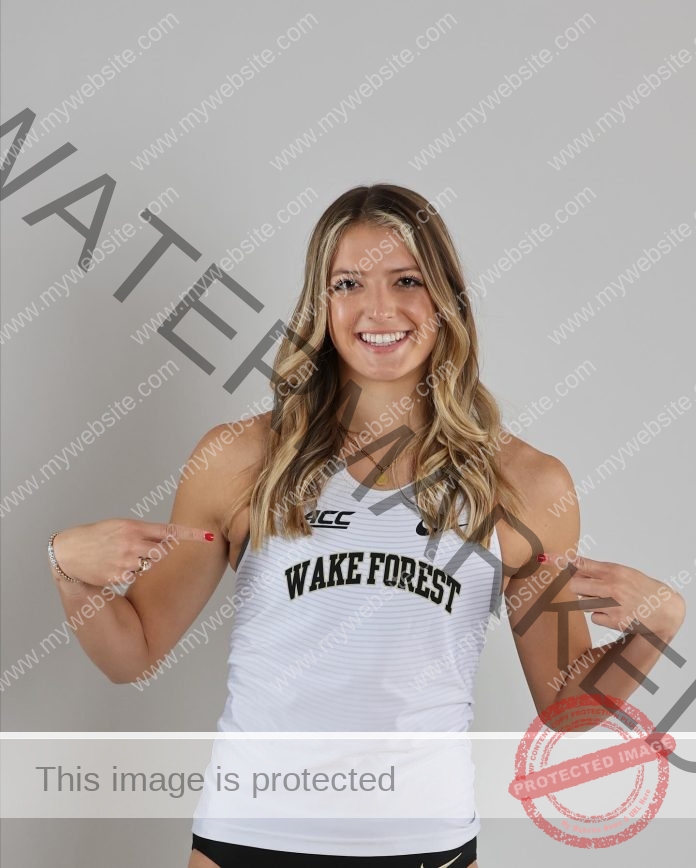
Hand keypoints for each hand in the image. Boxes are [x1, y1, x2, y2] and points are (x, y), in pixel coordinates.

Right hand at [51, 519, 215, 587]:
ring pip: (148, 565)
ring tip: (120, 556)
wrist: (70, 552)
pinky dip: (127, 572)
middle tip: (140, 548)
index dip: (192, 534)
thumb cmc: (98, 536)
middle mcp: (132, 544)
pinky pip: (134, 575)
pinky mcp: (119, 576)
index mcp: (134, 527)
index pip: (169, 531)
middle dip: (158, 551)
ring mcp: (126, 561)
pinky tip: (113, 566)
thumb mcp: (121, 525)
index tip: (209, 536)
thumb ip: (145, 531)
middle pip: (162, 551)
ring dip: (141, 562)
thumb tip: (168, 538)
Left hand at [542, 552, 686, 640]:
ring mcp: (614, 605)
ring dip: (588, 601)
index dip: (560, 561)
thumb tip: (571, 565)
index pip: (581, 564)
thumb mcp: (622, 572)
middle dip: (572, 587)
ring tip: (608, 600)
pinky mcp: (616, 622)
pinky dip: (599, 616)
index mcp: (614, 571)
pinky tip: (615, 613)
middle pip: (575, 586)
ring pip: (582, 602)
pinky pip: (594, 618)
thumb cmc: (639, 588)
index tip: (544, 559)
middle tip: (579, 587)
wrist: (664, 610)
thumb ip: (598, 571)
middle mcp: (613, 587)